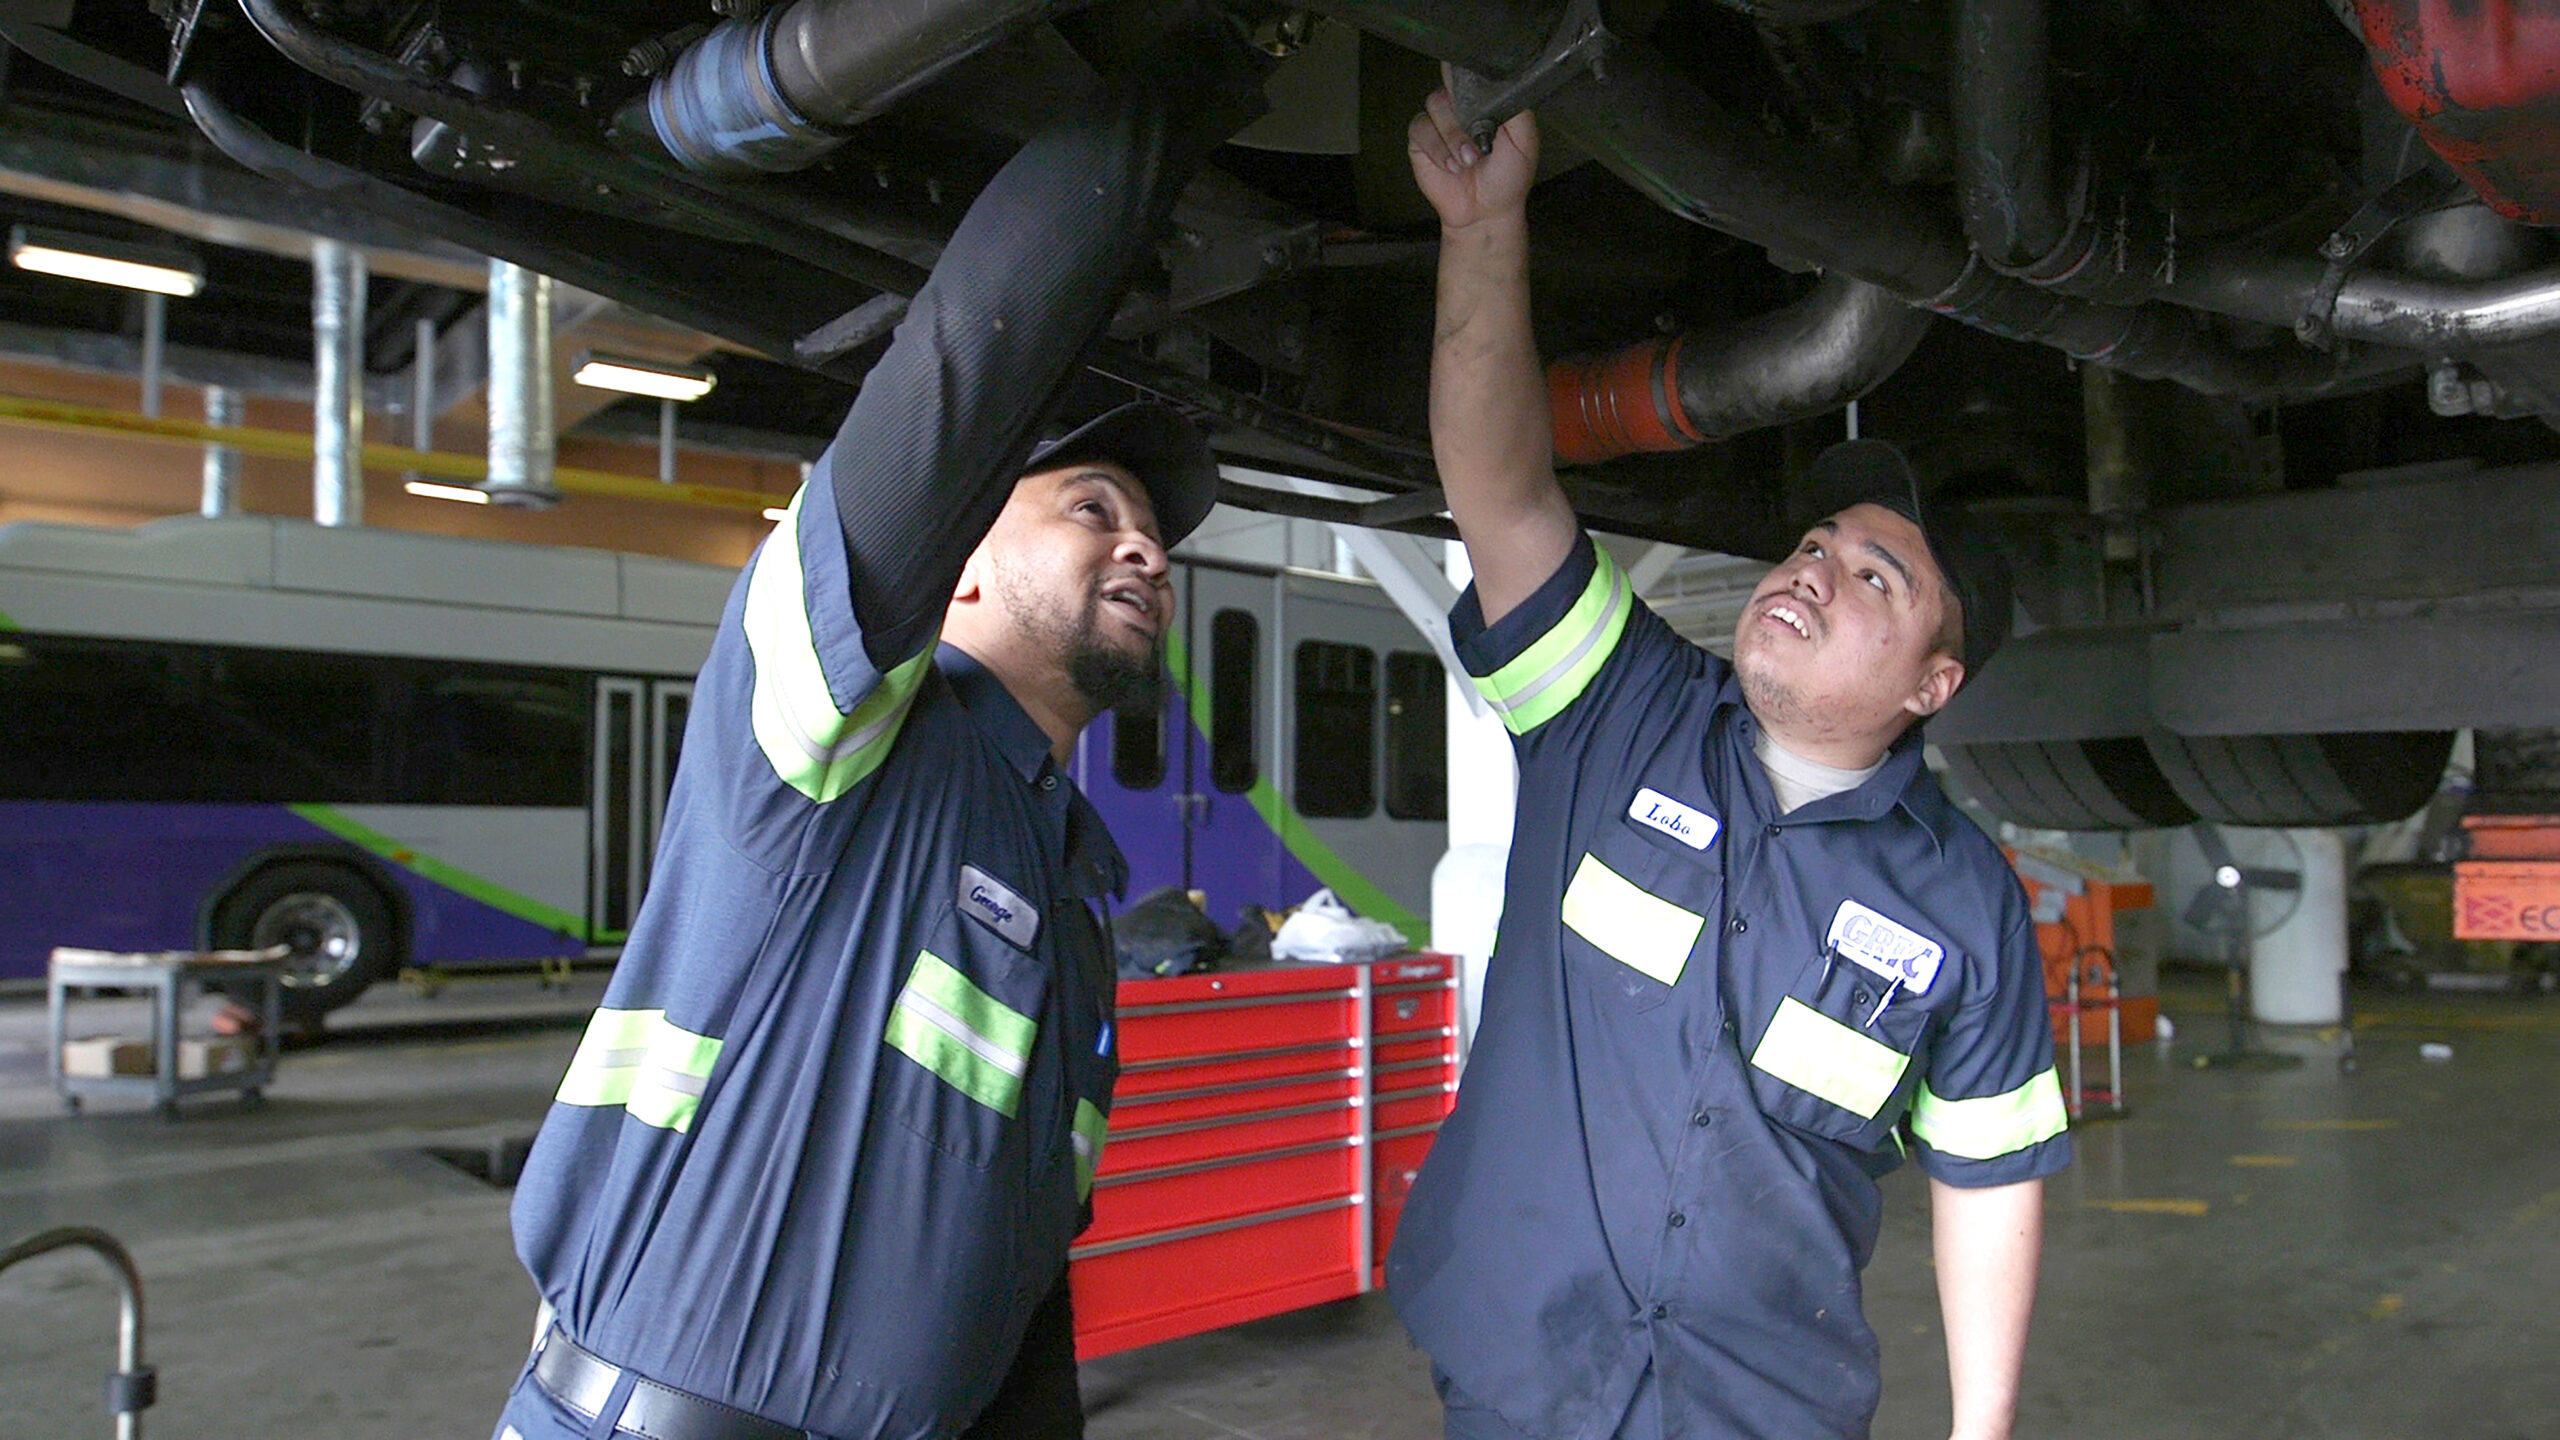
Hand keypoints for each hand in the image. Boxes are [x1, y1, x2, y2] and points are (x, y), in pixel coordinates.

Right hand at [1407, 84, 1538, 231]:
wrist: (1488, 211)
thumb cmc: (1508, 176)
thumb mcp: (1525, 140)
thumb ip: (1517, 110)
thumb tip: (1503, 83)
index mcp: (1485, 100)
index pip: (1470, 72)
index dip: (1469, 80)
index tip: (1477, 102)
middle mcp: (1460, 105)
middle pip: (1450, 86)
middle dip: (1463, 121)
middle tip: (1478, 149)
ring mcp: (1439, 120)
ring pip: (1435, 105)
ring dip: (1452, 137)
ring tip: (1467, 162)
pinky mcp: (1421, 139)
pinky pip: (1420, 129)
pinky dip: (1436, 149)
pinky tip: (1451, 166)